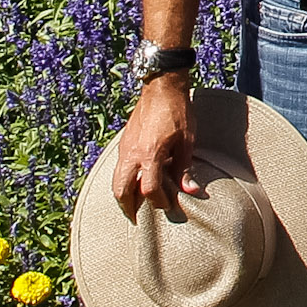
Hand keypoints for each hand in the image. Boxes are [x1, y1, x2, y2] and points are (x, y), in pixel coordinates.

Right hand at [111, 74, 200, 213]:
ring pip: (115, 181)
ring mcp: (125, 148)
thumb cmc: (178, 111)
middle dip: (128, 208)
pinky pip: (117, 169)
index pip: (148, 189)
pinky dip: (121, 182)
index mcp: (150, 154)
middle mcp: (132, 154)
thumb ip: (185, 167)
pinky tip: (130, 185)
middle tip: (136, 219)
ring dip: (121, 197)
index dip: (159, 202)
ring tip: (131, 208)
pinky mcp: (123, 142)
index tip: (169, 205)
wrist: (161, 87)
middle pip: (121, 190)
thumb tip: (191, 191)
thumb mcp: (187, 140)